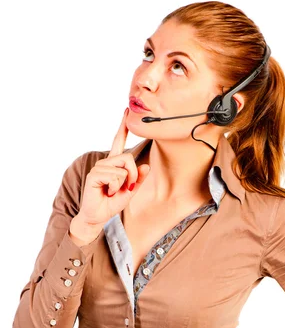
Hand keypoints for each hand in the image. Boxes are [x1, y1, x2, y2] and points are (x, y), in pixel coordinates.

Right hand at [77, 107, 150, 227]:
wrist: (97, 216)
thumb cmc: (111, 203)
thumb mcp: (130, 191)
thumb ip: (138, 179)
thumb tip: (146, 166)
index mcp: (114, 164)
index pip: (118, 142)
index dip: (122, 127)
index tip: (126, 111)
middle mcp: (106, 163)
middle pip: (128, 158)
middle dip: (133, 175)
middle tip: (125, 188)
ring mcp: (99, 167)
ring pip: (122, 169)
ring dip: (123, 184)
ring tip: (113, 192)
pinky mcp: (94, 174)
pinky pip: (115, 176)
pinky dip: (115, 187)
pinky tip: (107, 192)